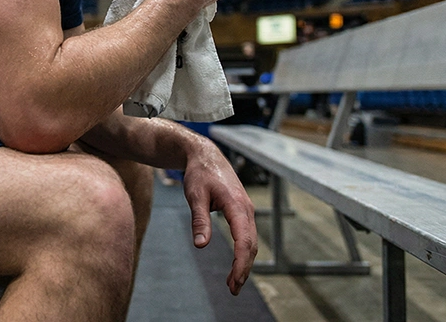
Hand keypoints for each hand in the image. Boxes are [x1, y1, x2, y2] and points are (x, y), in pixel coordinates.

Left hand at [181, 138, 257, 295]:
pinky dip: (243, 252)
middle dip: (243, 268)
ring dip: (244, 262)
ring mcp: (246, 210)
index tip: (234, 280)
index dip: (240, 262)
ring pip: (250, 241)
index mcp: (237, 205)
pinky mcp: (242, 211)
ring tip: (233, 283)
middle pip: (250, 245)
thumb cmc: (199, 173)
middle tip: (233, 289)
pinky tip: (236, 264)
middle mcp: (246, 209)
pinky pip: (247, 235)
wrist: (205, 155)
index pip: (244, 240)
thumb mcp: (195, 195)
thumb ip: (199, 220)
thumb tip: (201, 245)